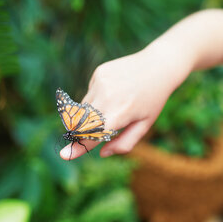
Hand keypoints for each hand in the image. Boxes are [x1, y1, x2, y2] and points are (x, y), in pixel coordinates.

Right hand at [60, 47, 189, 159]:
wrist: (157, 66)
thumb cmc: (152, 100)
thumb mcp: (145, 124)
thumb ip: (125, 142)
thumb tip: (102, 153)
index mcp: (121, 113)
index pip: (94, 134)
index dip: (79, 147)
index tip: (65, 155)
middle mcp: (107, 97)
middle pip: (84, 122)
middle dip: (85, 130)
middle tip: (102, 125)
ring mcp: (101, 83)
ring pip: (84, 107)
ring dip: (93, 113)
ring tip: (117, 104)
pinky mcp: (98, 73)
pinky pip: (90, 93)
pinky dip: (98, 97)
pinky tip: (115, 91)